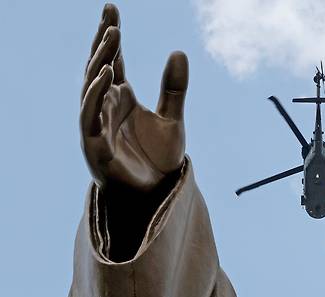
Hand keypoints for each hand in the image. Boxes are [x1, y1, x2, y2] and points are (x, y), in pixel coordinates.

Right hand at [80, 4, 187, 192]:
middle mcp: (106, 109)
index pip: (113, 61)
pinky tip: (109, 76)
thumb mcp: (173, 119)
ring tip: (111, 38)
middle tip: (111, 18)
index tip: (111, 8)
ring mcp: (97, 127)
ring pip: (92, 89)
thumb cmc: (160, 158)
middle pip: (99, 69)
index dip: (111, 36)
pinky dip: (97, 96)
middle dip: (103, 44)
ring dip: (100, 63)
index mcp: (121, 99)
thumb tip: (178, 51)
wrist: (158, 194)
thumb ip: (174, 88)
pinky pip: (92, 117)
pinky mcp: (96, 147)